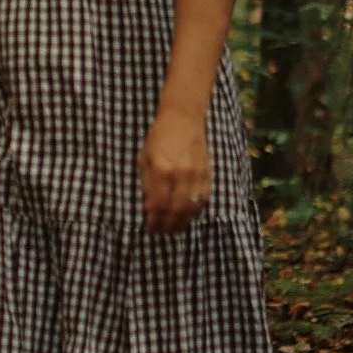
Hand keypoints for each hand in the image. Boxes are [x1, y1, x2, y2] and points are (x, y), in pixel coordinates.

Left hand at [138, 105, 210, 233]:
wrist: (183, 119)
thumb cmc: (158, 138)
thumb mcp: (144, 158)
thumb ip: (147, 184)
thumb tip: (149, 208)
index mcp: (161, 170)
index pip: (158, 205)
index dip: (154, 221)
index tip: (149, 228)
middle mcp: (180, 175)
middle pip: (175, 211)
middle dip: (167, 226)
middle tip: (160, 232)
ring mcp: (196, 175)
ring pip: (191, 208)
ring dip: (182, 223)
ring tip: (173, 229)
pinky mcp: (207, 174)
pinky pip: (203, 200)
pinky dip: (195, 212)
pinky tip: (187, 217)